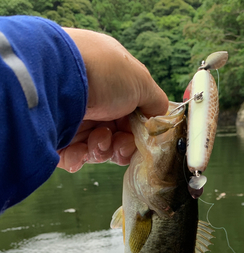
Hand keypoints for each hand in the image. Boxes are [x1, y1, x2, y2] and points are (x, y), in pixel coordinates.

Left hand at [57, 29, 167, 171]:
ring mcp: (73, 116)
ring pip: (96, 148)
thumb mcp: (141, 81)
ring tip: (96, 141)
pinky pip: (72, 155)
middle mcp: (93, 99)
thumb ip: (156, 102)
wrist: (56, 77)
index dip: (138, 132)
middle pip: (116, 136)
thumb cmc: (102, 73)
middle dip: (121, 145)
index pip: (131, 116)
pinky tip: (79, 152)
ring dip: (101, 150)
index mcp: (112, 83)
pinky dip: (78, 158)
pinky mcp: (54, 133)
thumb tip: (160, 116)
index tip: (140, 140)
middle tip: (119, 145)